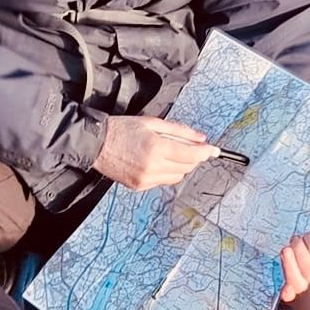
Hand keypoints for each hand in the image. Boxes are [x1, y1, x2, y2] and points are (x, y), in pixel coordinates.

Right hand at [92, 116, 219, 190]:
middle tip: (189, 147)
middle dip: (192, 157)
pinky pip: (163, 181)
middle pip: (187, 166)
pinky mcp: (140, 186)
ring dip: (180, 165)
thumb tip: (200, 138)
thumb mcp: (152, 122)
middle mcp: (153, 166)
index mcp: (156, 147)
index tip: (213, 150)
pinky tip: (156, 161)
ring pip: (177, 176)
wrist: (96, 145)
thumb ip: (179, 130)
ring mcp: (146, 179)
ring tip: (167, 152)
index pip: (191, 154)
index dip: (205, 152)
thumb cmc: (121, 129)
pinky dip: (166, 172)